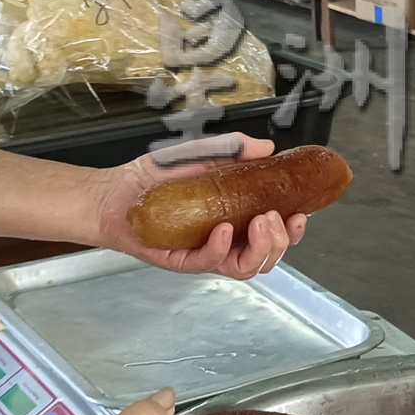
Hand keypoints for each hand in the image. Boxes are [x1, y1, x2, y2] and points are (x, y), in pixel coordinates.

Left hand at [94, 134, 307, 278]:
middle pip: (267, 256)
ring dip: (261, 248)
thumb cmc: (152, 177)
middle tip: (278, 218)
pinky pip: (210, 263)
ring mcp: (205, 253)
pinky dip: (221, 249)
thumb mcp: (199, 153)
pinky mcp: (182, 261)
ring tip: (261, 224)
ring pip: (246, 267)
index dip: (293, 228)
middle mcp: (225, 240)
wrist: (113, 191)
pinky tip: (223, 230)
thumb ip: (232, 148)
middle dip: (282, 241)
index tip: (301, 213)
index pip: (274, 231)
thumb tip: (267, 147)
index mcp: (236, 217)